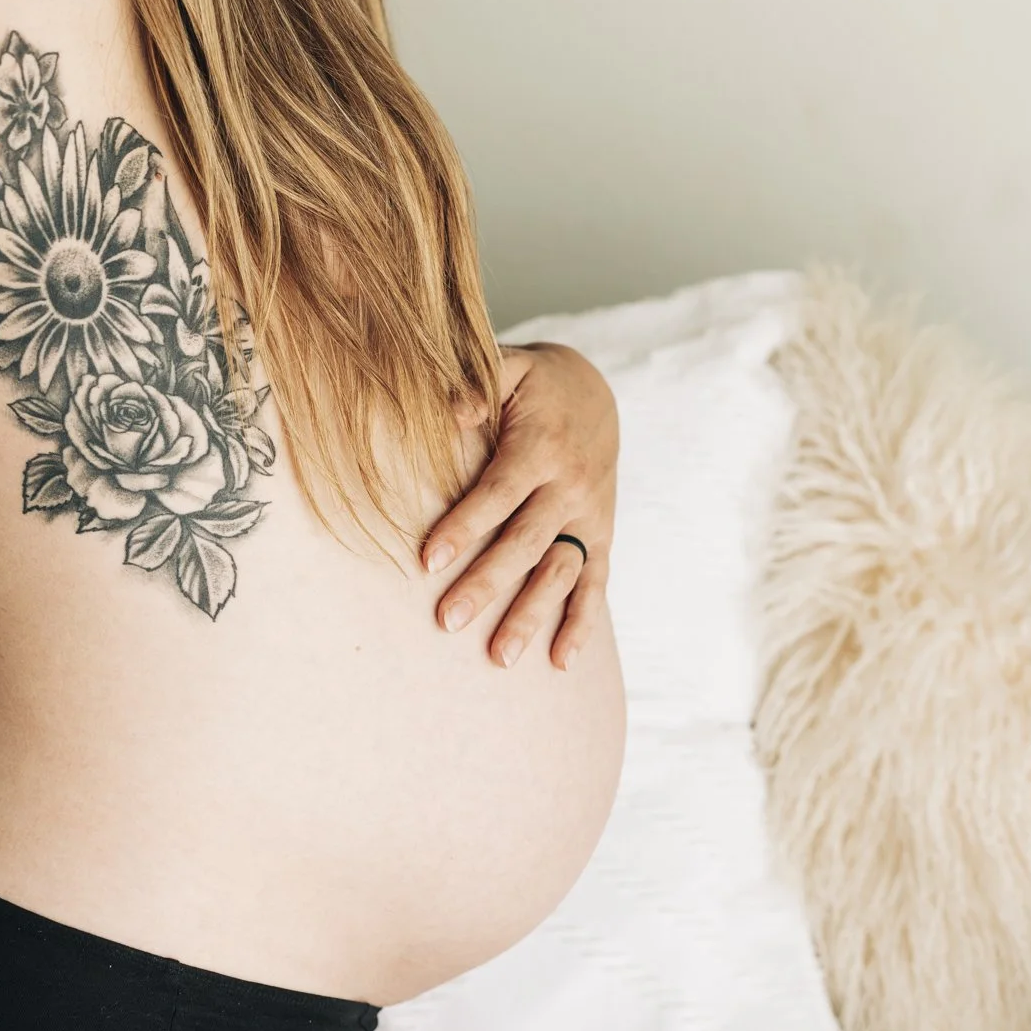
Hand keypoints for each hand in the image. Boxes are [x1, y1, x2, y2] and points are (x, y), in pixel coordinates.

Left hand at [421, 341, 617, 671]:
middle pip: (526, 541)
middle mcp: (570, 485)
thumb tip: (449, 411)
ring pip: (560, 571)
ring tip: (500, 657)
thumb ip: (478, 384)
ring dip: (532, 615)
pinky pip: (595, 582)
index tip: (428, 560)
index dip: (465, 525)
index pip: (499, 492)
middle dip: (488, 583)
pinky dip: (581, 622)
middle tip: (448, 620)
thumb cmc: (534, 383)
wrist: (595, 392)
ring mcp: (589, 513)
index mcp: (541, 446)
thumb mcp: (510, 369)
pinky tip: (560, 660)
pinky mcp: (601, 533)